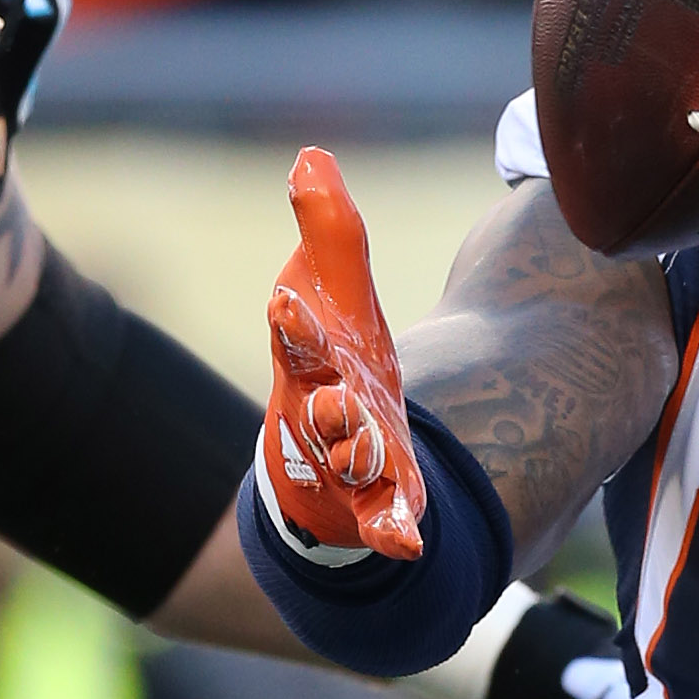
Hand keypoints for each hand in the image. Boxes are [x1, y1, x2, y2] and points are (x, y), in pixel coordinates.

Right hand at [258, 147, 424, 561]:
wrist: (325, 453)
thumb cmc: (328, 361)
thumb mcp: (335, 294)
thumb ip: (329, 232)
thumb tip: (312, 157)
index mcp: (311, 362)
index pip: (298, 338)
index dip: (294, 322)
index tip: (288, 301)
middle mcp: (320, 415)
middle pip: (320, 410)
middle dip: (326, 407)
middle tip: (338, 402)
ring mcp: (347, 463)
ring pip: (349, 464)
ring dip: (356, 459)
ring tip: (364, 454)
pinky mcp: (377, 503)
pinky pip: (384, 521)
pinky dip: (392, 529)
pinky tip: (409, 542)